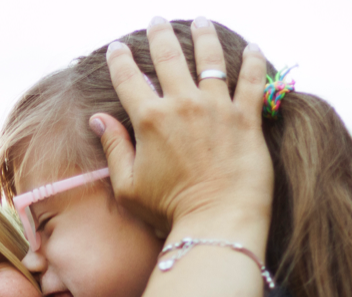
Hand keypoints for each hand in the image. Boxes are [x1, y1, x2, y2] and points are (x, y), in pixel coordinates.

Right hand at [94, 17, 272, 241]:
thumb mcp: (127, 185)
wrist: (217, 221)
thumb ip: (114, 147)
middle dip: (159, 36)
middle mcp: (183, 105)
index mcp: (149, 120)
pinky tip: (253, 48)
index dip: (120, 60)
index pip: (129, 80)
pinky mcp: (247, 118)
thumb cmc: (168, 210)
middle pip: (169, 58)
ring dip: (203, 36)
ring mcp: (217, 108)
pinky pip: (252, 80)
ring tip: (200, 21)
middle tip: (156, 21)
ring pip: (211, 59)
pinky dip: (254, 61)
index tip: (117, 48)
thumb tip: (98, 119)